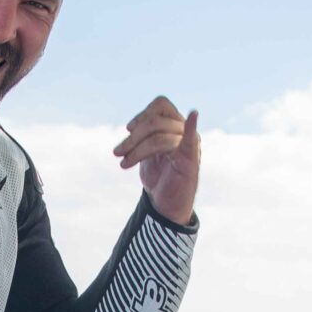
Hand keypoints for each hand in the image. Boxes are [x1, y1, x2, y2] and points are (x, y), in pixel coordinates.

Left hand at [114, 96, 199, 225]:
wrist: (166, 205)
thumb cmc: (158, 177)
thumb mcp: (147, 153)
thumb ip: (142, 137)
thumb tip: (130, 128)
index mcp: (174, 126)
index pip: (161, 106)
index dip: (143, 114)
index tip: (128, 129)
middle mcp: (183, 132)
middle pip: (155, 122)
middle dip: (132, 138)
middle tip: (118, 153)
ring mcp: (189, 145)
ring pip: (158, 137)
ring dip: (136, 149)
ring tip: (124, 162)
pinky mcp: (190, 160)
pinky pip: (191, 140)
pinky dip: (192, 127)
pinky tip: (193, 116)